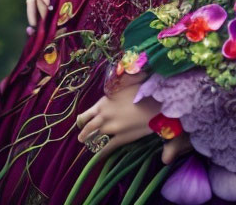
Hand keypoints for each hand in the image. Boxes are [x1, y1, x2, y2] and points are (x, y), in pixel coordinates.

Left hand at [76, 71, 192, 162]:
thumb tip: (114, 77)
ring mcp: (111, 129)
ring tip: (87, 145)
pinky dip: (100, 153)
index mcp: (103, 102)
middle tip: (80, 138)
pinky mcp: (120, 138)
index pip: (86, 114)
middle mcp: (103, 116)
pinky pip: (106, 148)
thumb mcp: (125, 83)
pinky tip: (97, 157)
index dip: (82, 119)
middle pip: (88, 128)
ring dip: (90, 142)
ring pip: (94, 138)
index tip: (80, 122)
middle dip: (83, 133)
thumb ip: (116, 83)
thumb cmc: (142, 90)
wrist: (155, 103)